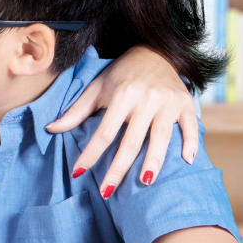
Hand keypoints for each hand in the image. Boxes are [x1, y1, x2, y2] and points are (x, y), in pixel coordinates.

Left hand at [46, 45, 196, 196]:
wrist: (154, 51)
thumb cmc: (121, 74)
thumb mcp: (97, 87)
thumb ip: (76, 110)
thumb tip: (50, 128)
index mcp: (122, 95)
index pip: (104, 132)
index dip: (91, 153)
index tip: (79, 172)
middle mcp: (146, 99)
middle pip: (132, 140)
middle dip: (118, 168)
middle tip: (107, 191)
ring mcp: (168, 102)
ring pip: (161, 137)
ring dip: (154, 161)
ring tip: (145, 183)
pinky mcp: (186, 103)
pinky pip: (190, 127)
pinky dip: (191, 143)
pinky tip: (186, 161)